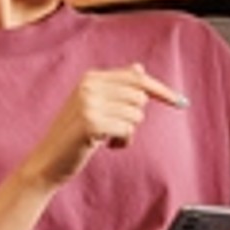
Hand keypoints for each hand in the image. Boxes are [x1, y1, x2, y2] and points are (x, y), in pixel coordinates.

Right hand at [29, 63, 184, 187]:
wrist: (47, 162)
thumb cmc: (74, 136)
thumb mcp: (94, 106)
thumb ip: (116, 87)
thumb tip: (140, 67)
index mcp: (91, 77)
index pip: (137, 77)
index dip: (162, 90)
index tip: (182, 103)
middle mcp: (89, 85)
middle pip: (140, 96)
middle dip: (134, 117)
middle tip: (115, 129)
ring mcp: (88, 103)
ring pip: (136, 115)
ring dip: (128, 132)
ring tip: (107, 139)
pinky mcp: (90, 123)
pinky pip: (127, 129)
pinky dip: (123, 142)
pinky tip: (107, 146)